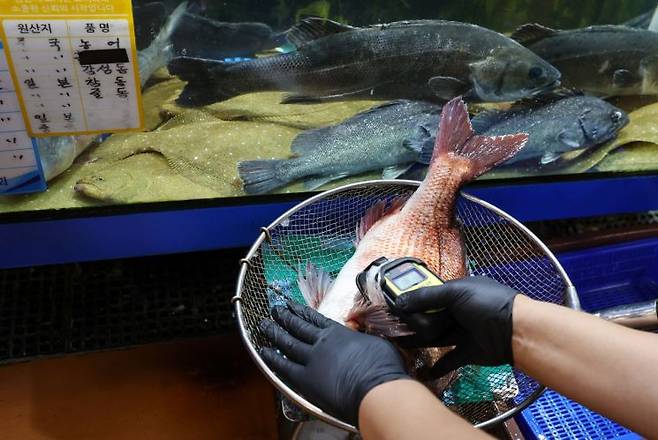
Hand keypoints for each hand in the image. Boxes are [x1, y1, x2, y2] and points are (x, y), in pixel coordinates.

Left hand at [260, 302, 408, 425]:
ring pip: (288, 342)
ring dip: (274, 332)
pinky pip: (283, 366)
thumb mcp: (376, 343)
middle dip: (285, 317)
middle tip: (274, 310)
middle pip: (298, 326)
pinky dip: (272, 358)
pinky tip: (264, 352)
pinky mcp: (304, 379)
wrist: (375, 389)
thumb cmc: (382, 367)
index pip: (315, 319)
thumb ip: (364, 338)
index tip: (291, 305)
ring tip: (264, 324)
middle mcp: (322, 342)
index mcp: (339, 333)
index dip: (301, 311)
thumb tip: (364, 337)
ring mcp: (311, 360)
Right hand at [394, 276, 517, 377]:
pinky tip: (422, 370)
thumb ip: (427, 297)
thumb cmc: (487, 305)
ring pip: (436, 338)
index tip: (393, 309)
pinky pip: (449, 360)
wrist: (519, 332)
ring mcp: (463, 333)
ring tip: (400, 346)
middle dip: (414, 324)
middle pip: (430, 318)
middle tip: (393, 330)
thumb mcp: (456, 294)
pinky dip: (437, 366)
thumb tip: (399, 302)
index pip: (428, 296)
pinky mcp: (468, 353)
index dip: (412, 303)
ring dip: (420, 342)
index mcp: (457, 293)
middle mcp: (459, 312)